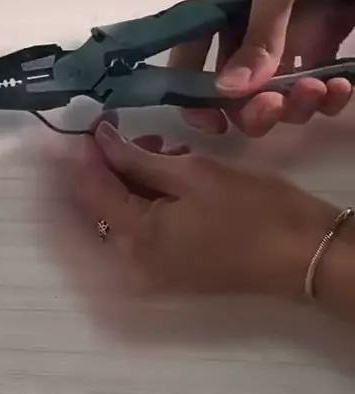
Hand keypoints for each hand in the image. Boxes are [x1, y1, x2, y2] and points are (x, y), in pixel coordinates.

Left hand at [76, 121, 338, 295]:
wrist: (302, 254)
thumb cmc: (252, 209)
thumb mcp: (192, 173)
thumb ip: (138, 159)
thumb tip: (100, 140)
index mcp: (135, 238)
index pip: (92, 189)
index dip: (91, 152)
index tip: (101, 120)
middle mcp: (133, 262)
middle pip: (104, 206)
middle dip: (114, 167)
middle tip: (143, 134)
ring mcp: (153, 272)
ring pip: (125, 217)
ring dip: (135, 183)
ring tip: (166, 152)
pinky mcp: (172, 272)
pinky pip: (145, 232)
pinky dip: (150, 203)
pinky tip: (174, 179)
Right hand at [170, 0, 354, 135]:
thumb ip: (259, 32)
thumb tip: (229, 92)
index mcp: (215, 4)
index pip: (188, 61)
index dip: (193, 97)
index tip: (214, 123)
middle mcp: (241, 29)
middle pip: (232, 94)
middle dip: (253, 109)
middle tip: (276, 104)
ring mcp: (280, 41)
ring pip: (274, 99)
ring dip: (295, 107)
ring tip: (322, 88)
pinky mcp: (317, 47)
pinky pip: (313, 90)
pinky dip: (327, 98)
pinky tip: (341, 85)